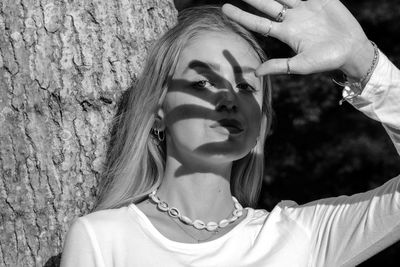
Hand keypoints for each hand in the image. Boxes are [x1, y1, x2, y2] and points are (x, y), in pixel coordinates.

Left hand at [222, 0, 374, 77]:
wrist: (351, 50)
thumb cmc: (326, 61)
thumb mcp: (300, 66)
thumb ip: (279, 66)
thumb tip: (256, 71)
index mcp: (285, 33)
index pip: (258, 23)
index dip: (241, 16)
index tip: (224, 9)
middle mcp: (292, 19)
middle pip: (267, 4)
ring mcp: (305, 7)